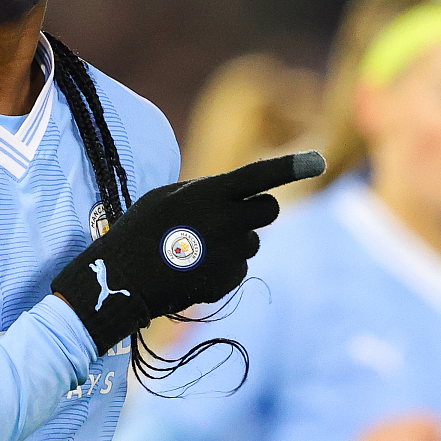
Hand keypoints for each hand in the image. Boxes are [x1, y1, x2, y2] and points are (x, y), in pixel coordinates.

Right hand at [52, 152, 325, 353]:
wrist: (121, 280)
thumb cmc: (139, 231)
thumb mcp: (166, 198)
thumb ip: (205, 192)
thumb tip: (234, 198)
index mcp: (209, 193)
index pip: (259, 175)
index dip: (290, 166)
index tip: (318, 161)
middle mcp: (225, 221)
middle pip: (269, 211)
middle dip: (259, 211)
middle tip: (237, 216)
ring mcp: (228, 253)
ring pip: (253, 242)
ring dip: (235, 242)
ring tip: (198, 249)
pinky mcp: (227, 280)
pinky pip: (239, 268)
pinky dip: (223, 268)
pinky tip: (194, 269)